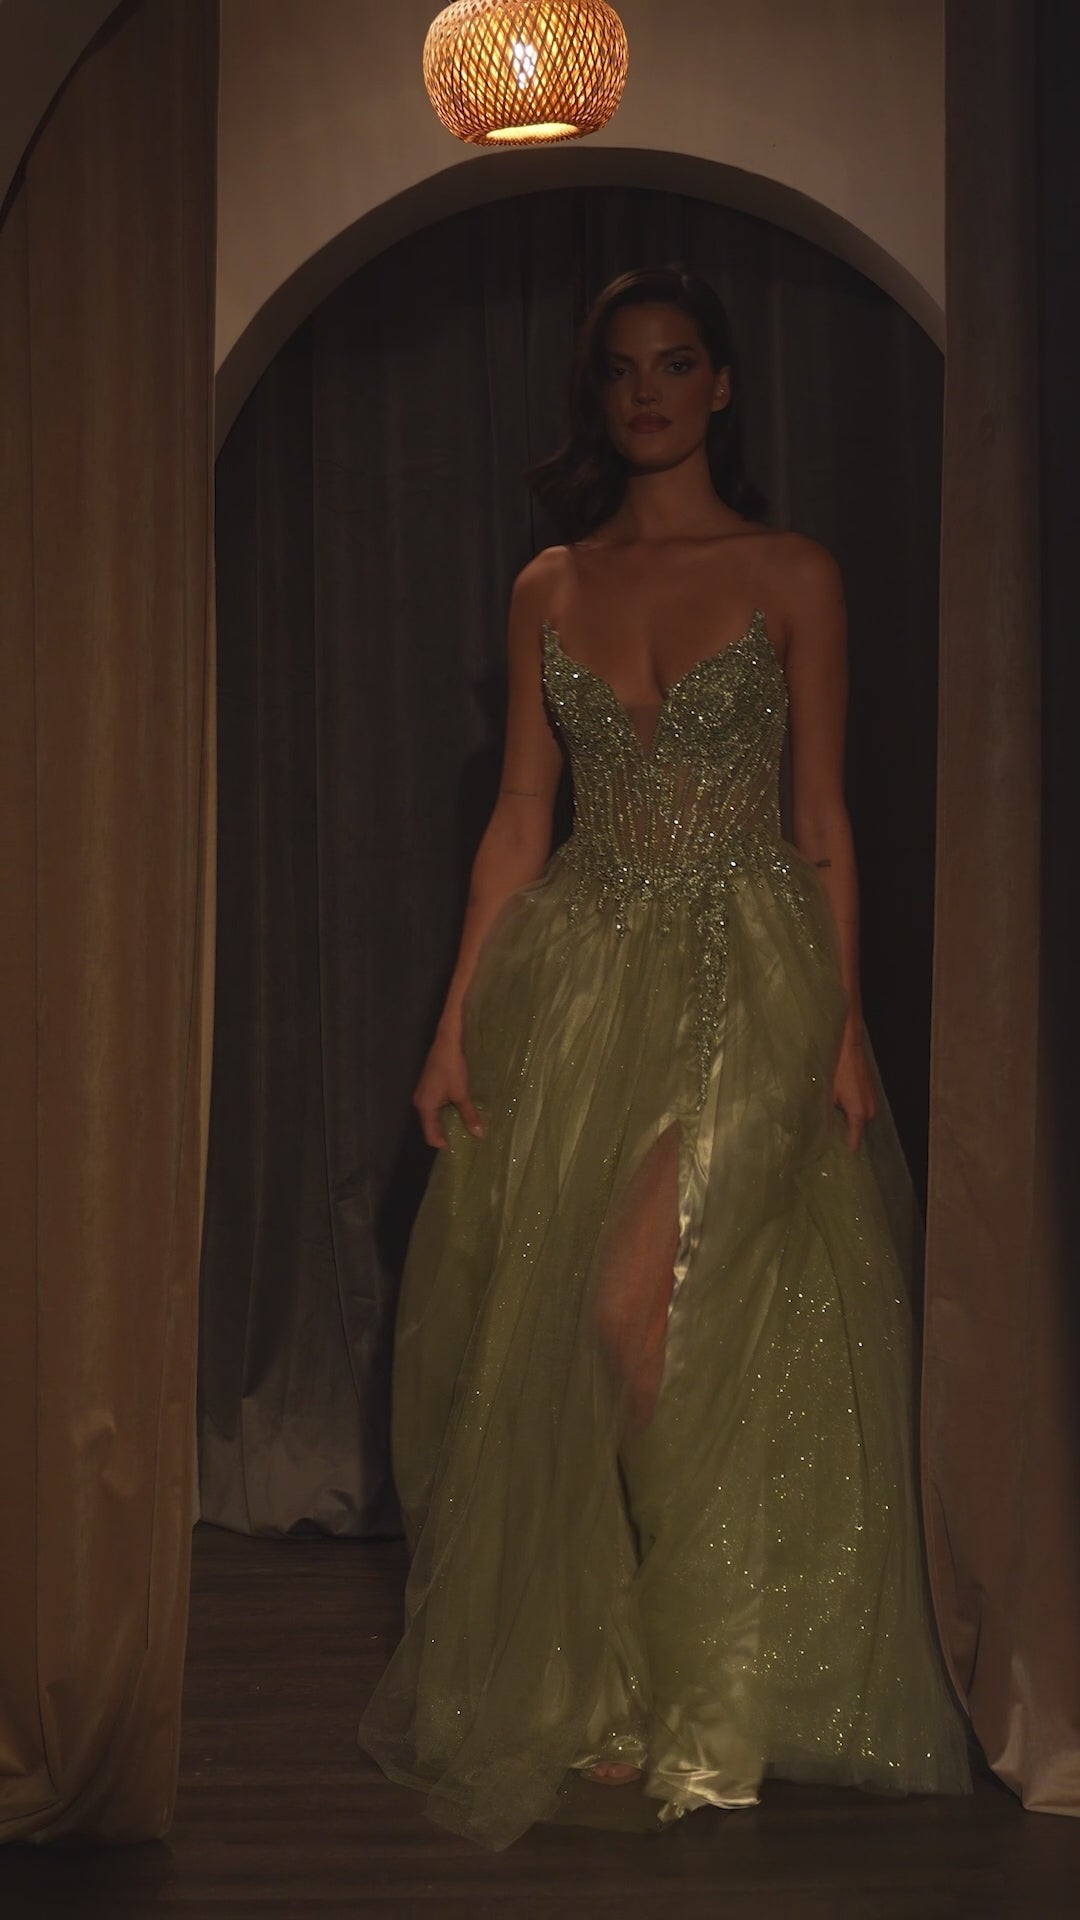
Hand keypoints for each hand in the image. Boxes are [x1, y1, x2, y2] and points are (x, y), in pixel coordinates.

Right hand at [412, 1025, 483, 1148]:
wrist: (446, 1042)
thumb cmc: (452, 1069)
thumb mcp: (461, 1094)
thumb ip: (469, 1115)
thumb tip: (478, 1135)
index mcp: (424, 1107)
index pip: (431, 1135)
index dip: (443, 1144)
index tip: (458, 1150)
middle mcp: (420, 1103)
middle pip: (431, 1127)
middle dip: (446, 1134)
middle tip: (464, 1142)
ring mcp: (423, 1095)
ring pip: (434, 1116)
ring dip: (447, 1122)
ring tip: (463, 1128)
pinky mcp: (428, 1088)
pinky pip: (435, 1107)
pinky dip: (446, 1112)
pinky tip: (459, 1112)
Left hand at [831, 1020, 875, 1151]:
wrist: (848, 1044)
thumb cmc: (835, 1068)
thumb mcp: (825, 1094)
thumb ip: (824, 1115)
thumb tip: (815, 1130)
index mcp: (859, 1114)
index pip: (854, 1143)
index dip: (841, 1149)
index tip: (829, 1155)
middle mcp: (869, 1111)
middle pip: (855, 1131)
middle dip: (841, 1133)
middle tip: (823, 1137)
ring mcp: (871, 1101)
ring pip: (857, 1119)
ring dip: (845, 1120)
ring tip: (827, 1121)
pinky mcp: (869, 1093)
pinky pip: (859, 1109)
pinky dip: (848, 1110)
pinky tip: (834, 1106)